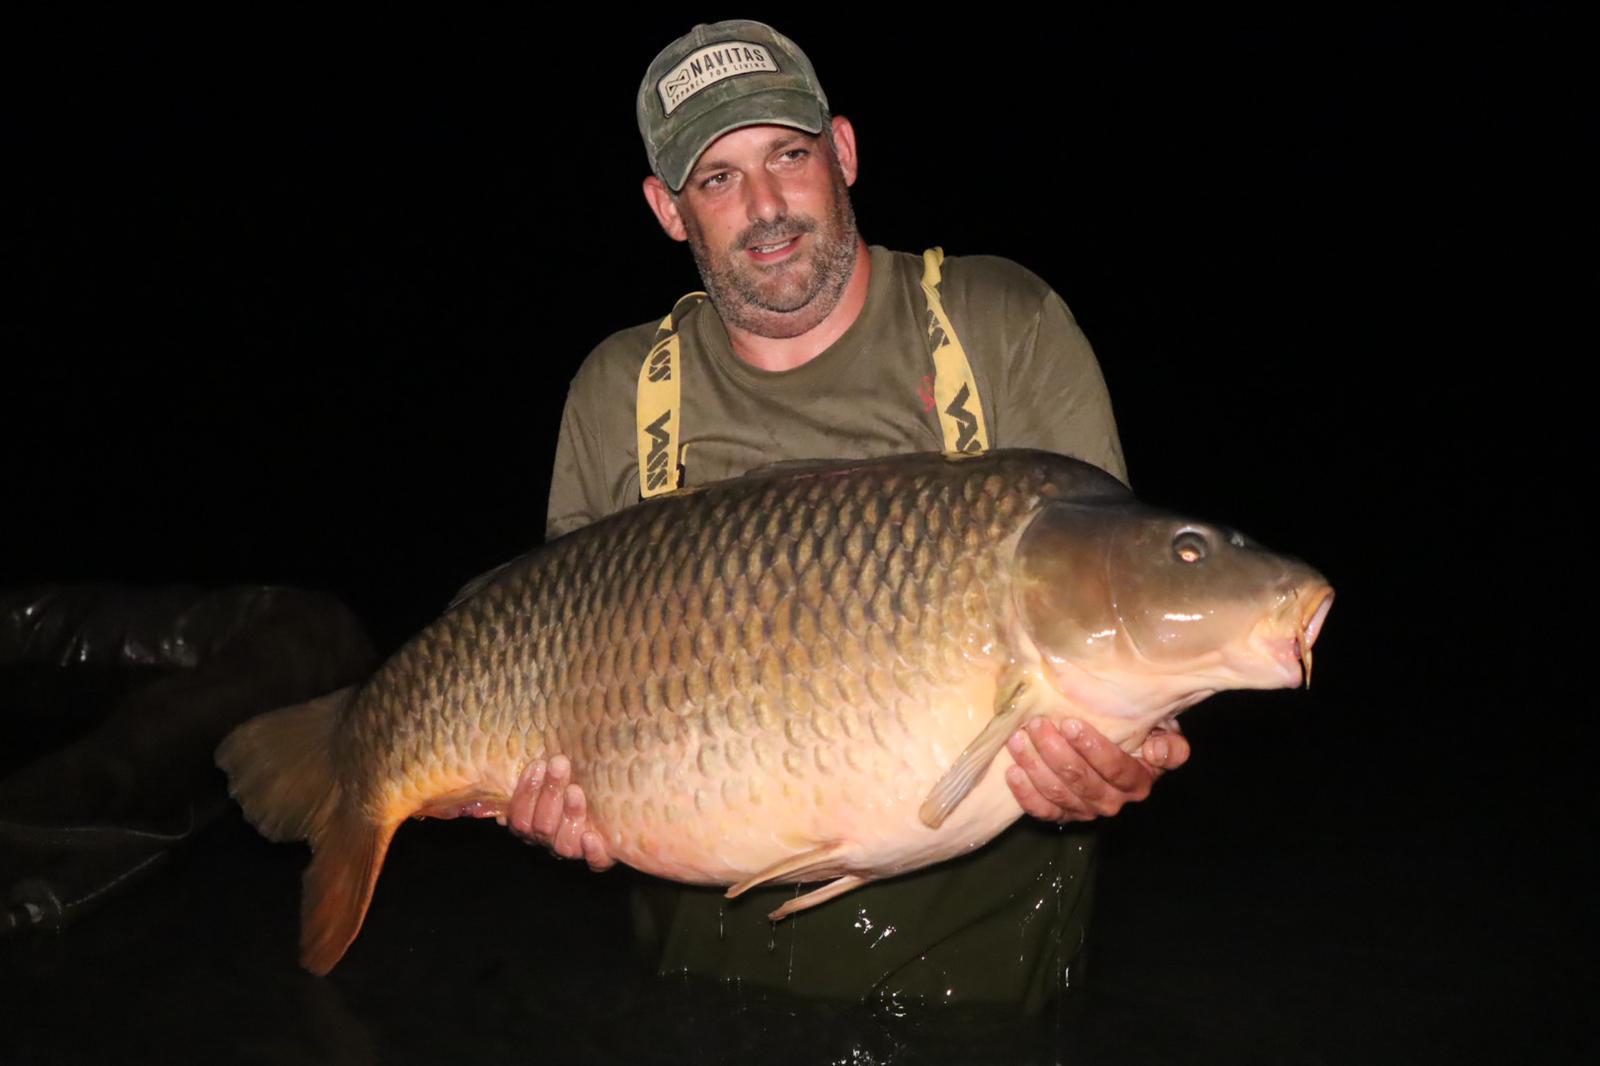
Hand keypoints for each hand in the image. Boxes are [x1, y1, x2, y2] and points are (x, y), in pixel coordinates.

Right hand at [500, 755, 614, 870]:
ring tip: (575, 790)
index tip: (538, 764)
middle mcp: (548, 840)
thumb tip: (513, 753)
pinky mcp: (600, 857)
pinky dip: (592, 852)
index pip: (520, 816)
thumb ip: (537, 770)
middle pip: (541, 827)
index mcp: (531, 824)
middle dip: (549, 793)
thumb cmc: (574, 780)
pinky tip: (591, 836)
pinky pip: (595, 863)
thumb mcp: (552, 773)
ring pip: (564, 843)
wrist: (610, 804)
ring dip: (568, 814)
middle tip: (560, 764)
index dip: (526, 792)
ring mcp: (573, 849)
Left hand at [1004, 718, 1189, 822]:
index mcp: (1139, 781)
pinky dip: (1026, 794)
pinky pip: (1043, 811)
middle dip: (1055, 752)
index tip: (1069, 724)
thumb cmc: (1141, 734)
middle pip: (1082, 781)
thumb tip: (1157, 751)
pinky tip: (1013, 771)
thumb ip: (1170, 743)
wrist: (1124, 749)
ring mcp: (1086, 810)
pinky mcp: (1064, 814)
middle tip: (1037, 724)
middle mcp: (1113, 801)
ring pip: (1059, 794)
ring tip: (1018, 739)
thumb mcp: (1164, 733)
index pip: (1116, 769)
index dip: (1092, 748)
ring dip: (1035, 766)